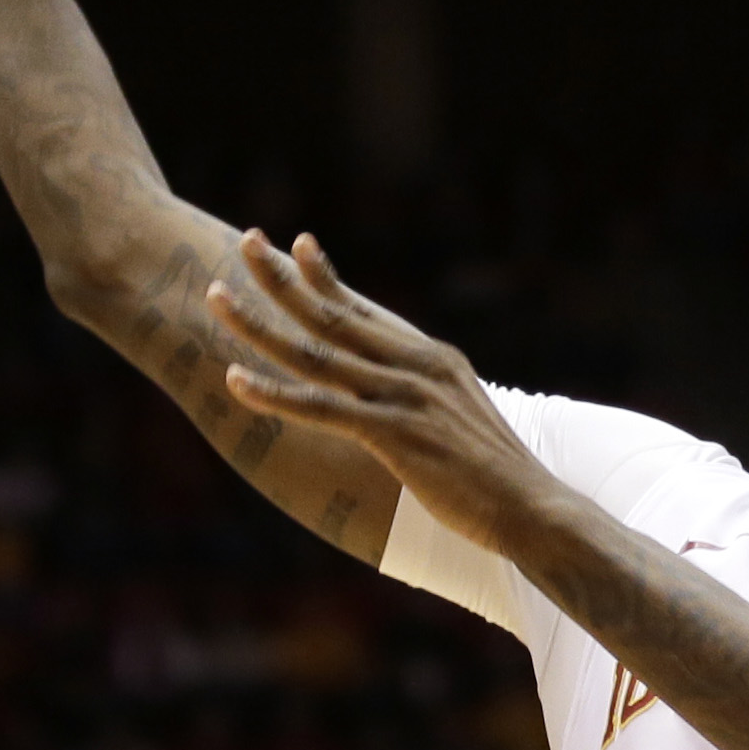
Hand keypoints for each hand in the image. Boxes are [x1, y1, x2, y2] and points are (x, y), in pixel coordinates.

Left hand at [208, 232, 552, 550]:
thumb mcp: (462, 421)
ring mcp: (404, 398)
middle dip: (282, 278)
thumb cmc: (498, 477)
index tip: (294, 244)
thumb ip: (429, 399)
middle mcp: (416, 366)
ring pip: (316, 354)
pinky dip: (273, 394)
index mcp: (433, 358)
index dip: (326, 276)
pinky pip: (320, 409)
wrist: (532, 508)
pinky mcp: (394, 434)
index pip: (367, 309)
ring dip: (259, 324)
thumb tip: (405, 403)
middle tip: (245, 241)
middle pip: (333, 315)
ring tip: (216, 297)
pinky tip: (234, 380)